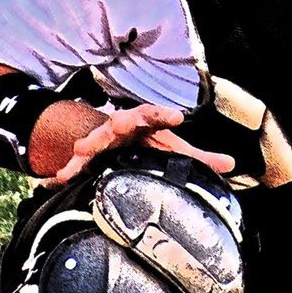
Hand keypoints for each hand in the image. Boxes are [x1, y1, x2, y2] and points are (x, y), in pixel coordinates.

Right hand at [54, 104, 235, 183]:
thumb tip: (231, 165)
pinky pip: (78, 164)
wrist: (118, 140)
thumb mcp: (174, 148)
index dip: (164, 114)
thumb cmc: (148, 142)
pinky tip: (60, 178)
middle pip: (122, 120)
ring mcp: (103, 139)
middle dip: (121, 121)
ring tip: (81, 151)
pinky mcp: (89, 156)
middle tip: (120, 122)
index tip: (176, 116)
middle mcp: (123, 126)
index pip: (156, 113)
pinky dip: (70, 170)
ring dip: (89, 144)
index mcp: (146, 121)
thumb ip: (200, 158)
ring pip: (95, 139)